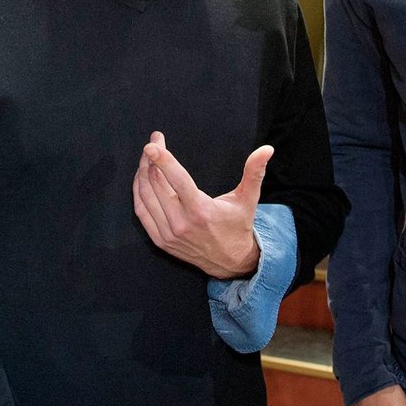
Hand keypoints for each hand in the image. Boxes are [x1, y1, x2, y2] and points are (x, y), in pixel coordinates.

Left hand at [131, 131, 269, 278]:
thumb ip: (254, 172)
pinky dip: (138, 193)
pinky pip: (141, 212)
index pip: (177, 179)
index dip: (162, 159)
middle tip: (153, 143)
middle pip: (156, 184)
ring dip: (142, 173)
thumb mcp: (248, 199)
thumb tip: (266, 149)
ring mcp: (168, 233)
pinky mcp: (161, 241)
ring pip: (145, 196)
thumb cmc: (238, 226)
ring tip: (146, 157)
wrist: (231, 262)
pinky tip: (141, 178)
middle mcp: (182, 223)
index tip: (152, 143)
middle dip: (151, 159)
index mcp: (201, 210)